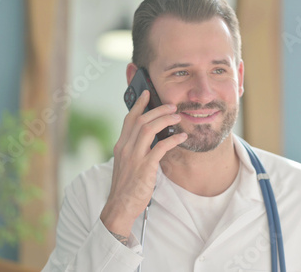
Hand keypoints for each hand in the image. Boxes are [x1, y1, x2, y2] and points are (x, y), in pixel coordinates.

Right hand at [100, 90, 186, 238]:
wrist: (120, 206)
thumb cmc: (126, 186)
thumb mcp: (127, 163)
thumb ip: (135, 149)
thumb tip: (150, 138)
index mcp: (120, 145)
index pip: (128, 119)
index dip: (138, 104)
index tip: (147, 93)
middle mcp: (125, 148)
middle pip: (140, 120)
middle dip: (157, 109)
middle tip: (171, 106)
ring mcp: (134, 157)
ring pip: (148, 129)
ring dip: (165, 120)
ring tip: (177, 117)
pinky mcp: (144, 167)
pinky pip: (160, 148)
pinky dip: (172, 140)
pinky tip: (181, 137)